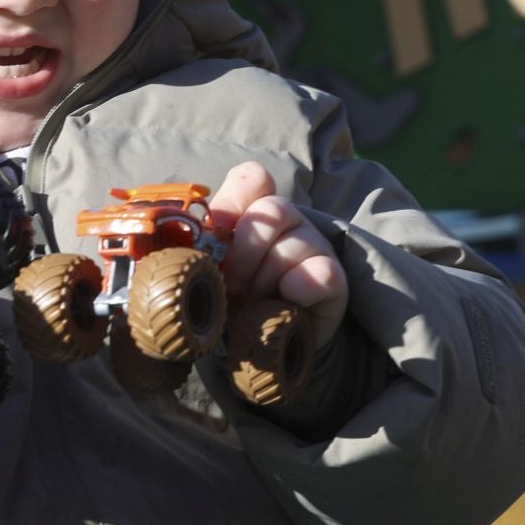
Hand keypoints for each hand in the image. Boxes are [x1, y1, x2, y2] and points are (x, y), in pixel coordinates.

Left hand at [209, 161, 347, 348]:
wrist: (260, 345)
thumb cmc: (228, 300)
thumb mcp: (207, 271)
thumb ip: (199, 247)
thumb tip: (190, 235)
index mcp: (250, 211)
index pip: (252, 179)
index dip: (234, 203)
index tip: (216, 238)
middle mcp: (286, 220)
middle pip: (271, 210)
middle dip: (245, 252)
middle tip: (232, 285)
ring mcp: (313, 245)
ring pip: (294, 244)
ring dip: (266, 280)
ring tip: (255, 303)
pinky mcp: (334, 278)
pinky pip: (322, 273)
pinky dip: (299, 288)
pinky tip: (284, 303)